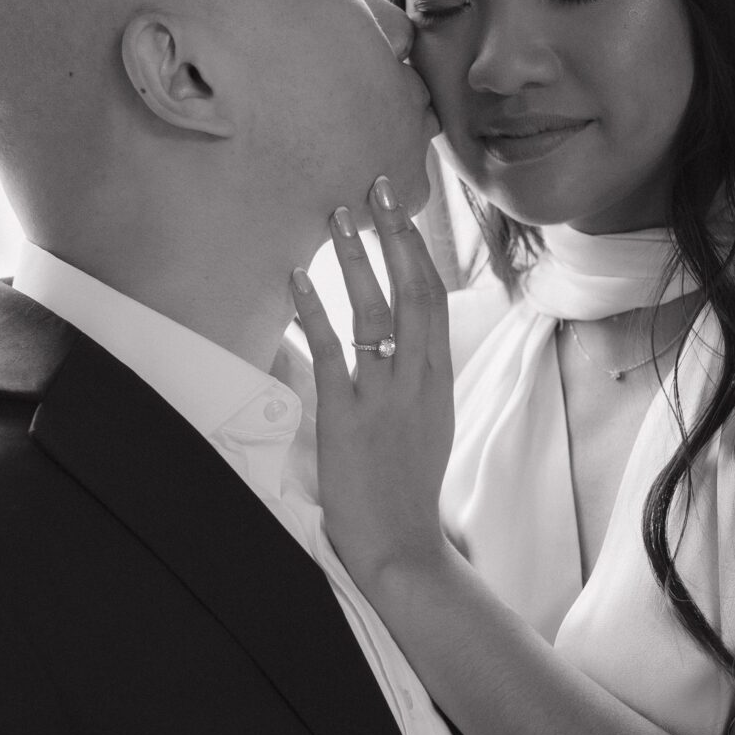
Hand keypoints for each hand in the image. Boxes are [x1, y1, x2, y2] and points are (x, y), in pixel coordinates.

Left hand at [291, 178, 456, 597]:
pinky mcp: (348, 418)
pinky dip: (313, 311)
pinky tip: (297, 277)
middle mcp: (417, 380)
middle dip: (395, 236)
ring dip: (354, 260)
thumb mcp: (422, 425)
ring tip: (337, 217)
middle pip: (413, 290)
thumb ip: (407, 381)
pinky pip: (330, 352)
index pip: (435, 298)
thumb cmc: (405, 488)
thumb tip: (384, 344)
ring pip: (375, 311)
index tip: (402, 210)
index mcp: (437, 379)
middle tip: (376, 189)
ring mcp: (385, 397)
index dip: (418, 250)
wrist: (401, 545)